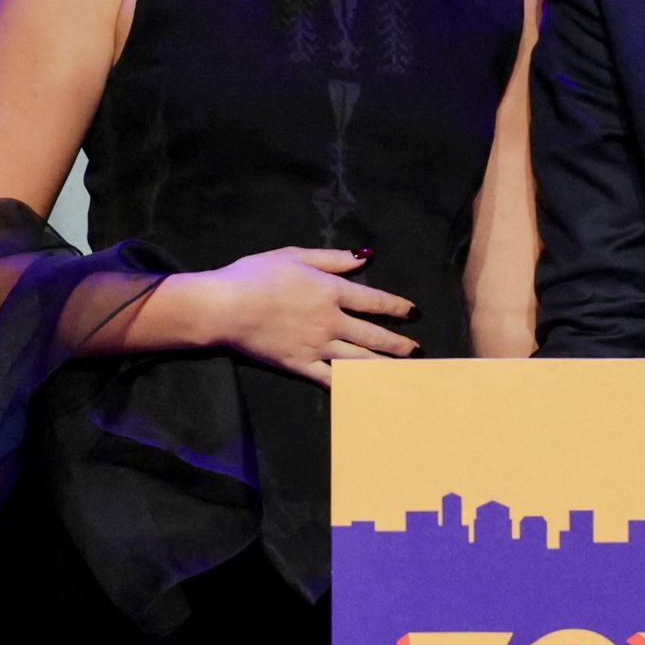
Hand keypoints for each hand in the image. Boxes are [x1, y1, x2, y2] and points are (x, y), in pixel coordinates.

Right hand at [187, 247, 417, 384]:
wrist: (227, 306)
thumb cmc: (257, 274)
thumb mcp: (296, 255)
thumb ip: (333, 259)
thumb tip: (365, 258)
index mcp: (332, 291)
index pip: (374, 300)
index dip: (397, 307)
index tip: (413, 313)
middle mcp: (331, 321)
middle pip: (373, 335)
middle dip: (398, 343)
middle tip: (416, 351)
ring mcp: (317, 347)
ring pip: (359, 359)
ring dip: (384, 366)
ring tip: (402, 373)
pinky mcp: (300, 365)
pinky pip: (330, 379)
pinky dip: (350, 385)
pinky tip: (364, 390)